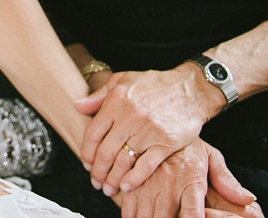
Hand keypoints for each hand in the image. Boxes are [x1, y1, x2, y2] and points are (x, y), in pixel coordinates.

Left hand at [75, 64, 224, 195]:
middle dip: (97, 171)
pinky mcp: (166, 143)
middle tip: (96, 182)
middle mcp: (130, 117)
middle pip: (106, 152)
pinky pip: (146, 165)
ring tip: (108, 189)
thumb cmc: (154, 84)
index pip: (93, 134)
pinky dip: (134, 178)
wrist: (190, 89)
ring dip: (112, 179)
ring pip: (123, 161)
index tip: (86, 164)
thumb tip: (77, 106)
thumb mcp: (123, 80)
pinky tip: (126, 186)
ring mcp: (149, 131)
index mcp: (116, 102)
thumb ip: (99, 95)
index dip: (86, 152)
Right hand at [119, 139, 257, 217]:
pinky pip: (125, 205)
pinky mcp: (129, 174)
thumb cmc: (187, 142)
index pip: (194, 216)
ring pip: (142, 216)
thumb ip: (227, 181)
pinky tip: (134, 216)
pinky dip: (128, 215)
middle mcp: (168, 182)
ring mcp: (147, 179)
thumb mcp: (210, 157)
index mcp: (191, 180)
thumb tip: (250, 199)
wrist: (158, 113)